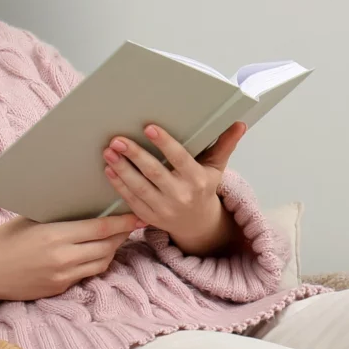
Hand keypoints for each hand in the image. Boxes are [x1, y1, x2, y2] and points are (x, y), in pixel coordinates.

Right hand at [0, 214, 139, 304]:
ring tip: (115, 237)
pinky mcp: (60, 288)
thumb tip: (86, 208)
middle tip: (131, 224)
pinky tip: (96, 252)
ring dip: (112, 249)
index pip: (101, 228)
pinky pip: (87, 273)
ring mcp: (63, 275)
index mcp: (55, 235)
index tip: (137, 215)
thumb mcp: (29, 221)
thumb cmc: (2, 241)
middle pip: (107, 246)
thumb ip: (58, 218)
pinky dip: (97, 262)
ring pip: (102, 262)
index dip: (123, 222)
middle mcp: (63, 257)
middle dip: (122, 235)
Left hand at [103, 122, 245, 256]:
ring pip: (139, 187)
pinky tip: (109, 169)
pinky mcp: (150, 217)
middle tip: (118, 140)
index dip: (165, 143)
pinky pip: (131, 200)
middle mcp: (181, 196)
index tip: (149, 128)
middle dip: (135, 155)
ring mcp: (164, 209)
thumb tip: (240, 124)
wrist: (198, 224)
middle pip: (155, 173)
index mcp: (198, 180)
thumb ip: (225, 145)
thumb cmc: (204, 189)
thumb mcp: (216, 168)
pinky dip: (119, 185)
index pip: (180, 159)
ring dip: (122, 169)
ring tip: (109, 152)